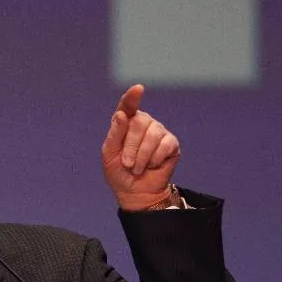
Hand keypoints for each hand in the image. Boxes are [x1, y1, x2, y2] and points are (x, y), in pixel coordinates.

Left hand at [100, 85, 180, 210]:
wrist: (135, 192)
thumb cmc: (119, 172)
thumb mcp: (109, 155)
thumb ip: (114, 134)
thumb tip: (121, 114)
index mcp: (126, 123)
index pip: (128, 106)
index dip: (132, 97)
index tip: (138, 89)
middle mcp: (144, 123)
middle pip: (139, 123)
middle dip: (130, 147)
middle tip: (127, 165)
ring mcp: (159, 132)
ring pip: (152, 135)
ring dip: (142, 156)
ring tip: (137, 168)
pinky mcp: (171, 144)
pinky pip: (165, 146)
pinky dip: (155, 160)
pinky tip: (152, 166)